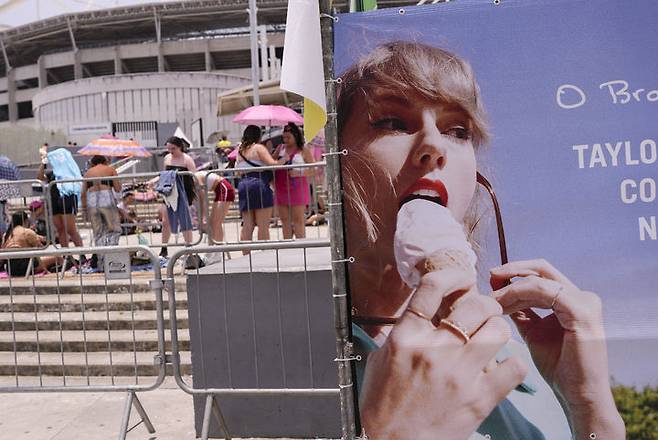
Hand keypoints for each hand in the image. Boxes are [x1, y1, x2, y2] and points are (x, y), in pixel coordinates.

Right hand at [360, 268, 526, 439]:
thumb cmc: (382, 406)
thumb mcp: (381, 360)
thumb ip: (402, 334)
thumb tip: (419, 314)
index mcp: (407, 337)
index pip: (432, 288)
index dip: (452, 276)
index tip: (462, 279)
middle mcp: (435, 350)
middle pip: (475, 305)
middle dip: (484, 304)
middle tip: (484, 313)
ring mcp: (459, 374)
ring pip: (499, 330)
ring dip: (498, 330)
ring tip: (493, 338)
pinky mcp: (479, 399)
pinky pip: (514, 367)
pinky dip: (513, 364)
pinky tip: (502, 369)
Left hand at [490, 259, 624, 437]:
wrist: (577, 394)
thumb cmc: (557, 367)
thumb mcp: (533, 331)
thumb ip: (522, 310)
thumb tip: (499, 292)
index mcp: (574, 299)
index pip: (542, 273)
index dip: (515, 272)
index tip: (491, 279)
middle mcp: (583, 296)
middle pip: (542, 268)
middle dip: (511, 270)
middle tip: (489, 277)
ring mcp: (585, 302)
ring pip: (538, 281)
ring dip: (511, 288)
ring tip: (491, 300)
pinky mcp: (582, 311)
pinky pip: (544, 292)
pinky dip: (520, 295)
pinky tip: (503, 307)